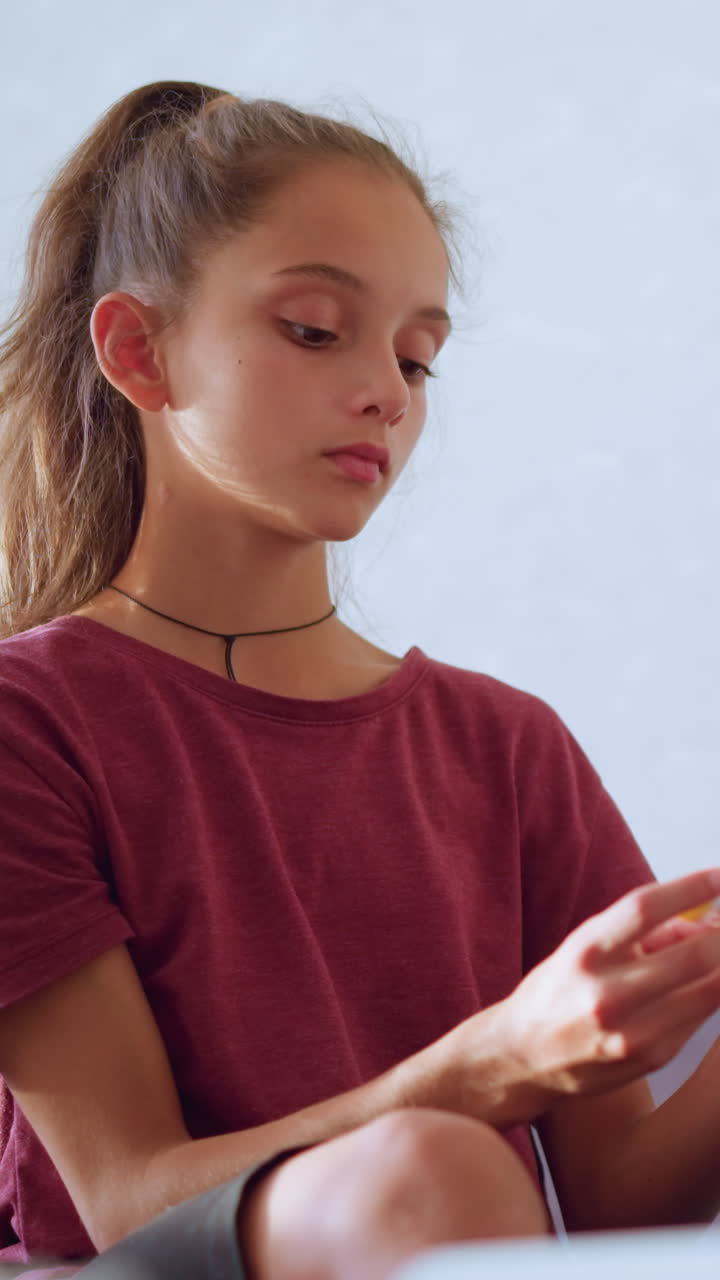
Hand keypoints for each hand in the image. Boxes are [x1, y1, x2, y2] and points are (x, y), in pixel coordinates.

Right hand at [453, 869, 719, 1121]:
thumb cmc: (561, 989)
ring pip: (710, 991)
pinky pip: (699, 1018)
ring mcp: (633, 1032)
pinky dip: (707, 994)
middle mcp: (608, 993)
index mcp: (586, 951)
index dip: (690, 888)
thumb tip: (707, 922)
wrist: (524, 1056)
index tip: (719, 876)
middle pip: (695, 955)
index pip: (645, 908)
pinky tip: (697, 985)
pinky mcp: (652, 1058)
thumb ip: (646, 933)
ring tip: (717, 951)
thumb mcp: (588, 946)